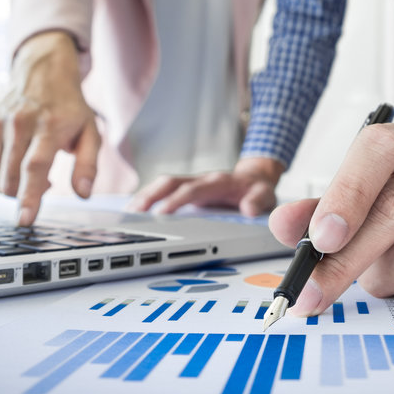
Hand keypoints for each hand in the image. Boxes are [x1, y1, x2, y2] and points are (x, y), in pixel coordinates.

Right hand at [0, 31, 100, 225]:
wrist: (43, 75)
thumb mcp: (91, 133)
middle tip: (46, 183)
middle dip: (24, 194)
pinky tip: (15, 163)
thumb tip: (83, 194)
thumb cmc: (70, 110)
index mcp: (49, 126)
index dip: (29, 197)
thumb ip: (88, 165)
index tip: (24, 220)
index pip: (34, 167)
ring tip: (32, 169)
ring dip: (12, 186)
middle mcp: (19, 123)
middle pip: (11, 177)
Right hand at [127, 157, 284, 216]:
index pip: (192, 190)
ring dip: (146, 197)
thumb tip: (249, 209)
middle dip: (151, 195)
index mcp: (218, 182)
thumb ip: (258, 202)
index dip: (176, 201)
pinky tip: (136, 210)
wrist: (256, 180)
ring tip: (128, 212)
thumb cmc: (258, 190)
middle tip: (134, 211)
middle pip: (170, 182)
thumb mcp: (265, 196)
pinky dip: (150, 199)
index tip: (162, 213)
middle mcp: (202, 180)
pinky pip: (165, 191)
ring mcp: (193, 184)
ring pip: (164, 185)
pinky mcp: (188, 191)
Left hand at [268, 120, 393, 315]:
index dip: (347, 196)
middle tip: (312, 292)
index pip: (378, 153)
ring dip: (382, 278)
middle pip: (393, 212)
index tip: (320, 239)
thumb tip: (282, 224)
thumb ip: (319, 209)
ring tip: (374, 275)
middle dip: (344, 261)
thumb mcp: (363, 190)